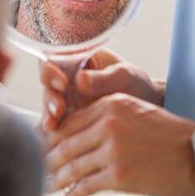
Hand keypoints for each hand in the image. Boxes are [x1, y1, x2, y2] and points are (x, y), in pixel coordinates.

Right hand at [40, 50, 164, 131]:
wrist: (147, 109)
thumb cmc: (136, 85)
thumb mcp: (125, 76)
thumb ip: (103, 78)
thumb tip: (80, 80)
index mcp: (77, 58)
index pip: (54, 59)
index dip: (52, 70)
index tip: (62, 83)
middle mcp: (67, 77)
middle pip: (47, 84)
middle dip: (49, 97)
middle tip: (59, 109)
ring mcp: (66, 98)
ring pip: (48, 104)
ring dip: (48, 114)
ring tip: (53, 125)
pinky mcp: (68, 118)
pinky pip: (56, 122)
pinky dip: (54, 130)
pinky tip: (54, 136)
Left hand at [44, 93, 194, 195]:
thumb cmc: (167, 133)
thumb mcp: (134, 111)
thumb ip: (104, 117)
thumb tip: (76, 134)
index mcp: (110, 104)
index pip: (70, 121)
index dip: (52, 135)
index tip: (42, 144)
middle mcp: (108, 124)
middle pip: (66, 143)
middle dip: (48, 157)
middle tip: (37, 166)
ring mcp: (112, 150)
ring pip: (72, 165)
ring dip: (57, 178)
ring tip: (46, 184)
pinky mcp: (119, 176)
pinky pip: (87, 184)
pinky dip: (75, 191)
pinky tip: (69, 194)